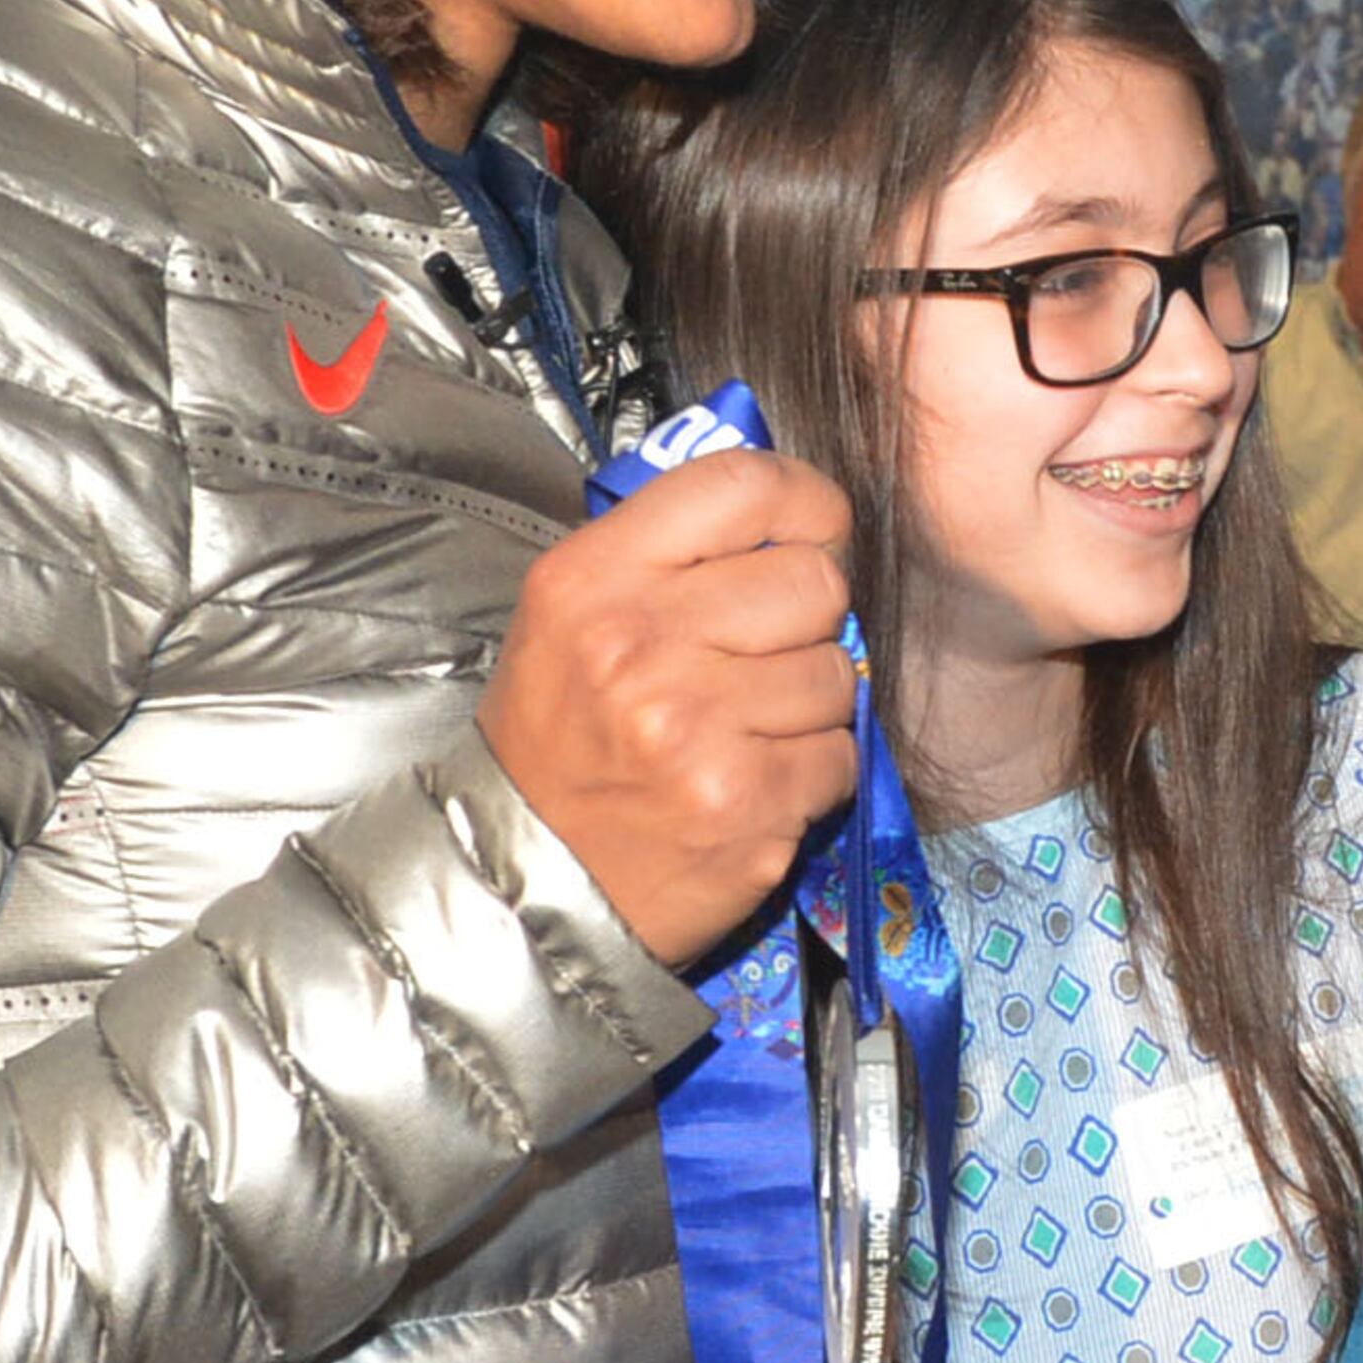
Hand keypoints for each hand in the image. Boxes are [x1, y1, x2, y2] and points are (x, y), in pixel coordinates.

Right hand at [479, 449, 856, 974]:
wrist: (522, 877)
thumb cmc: (561, 739)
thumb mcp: (573, 616)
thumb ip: (670, 554)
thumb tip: (793, 522)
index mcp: (595, 578)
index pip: (743, 486)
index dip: (806, 502)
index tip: (814, 530)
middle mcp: (641, 643)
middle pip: (813, 582)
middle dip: (807, 619)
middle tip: (761, 657)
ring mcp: (695, 728)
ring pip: (837, 673)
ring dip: (810, 704)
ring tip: (747, 729)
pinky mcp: (744, 803)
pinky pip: (839, 755)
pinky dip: (815, 772)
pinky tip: (757, 781)